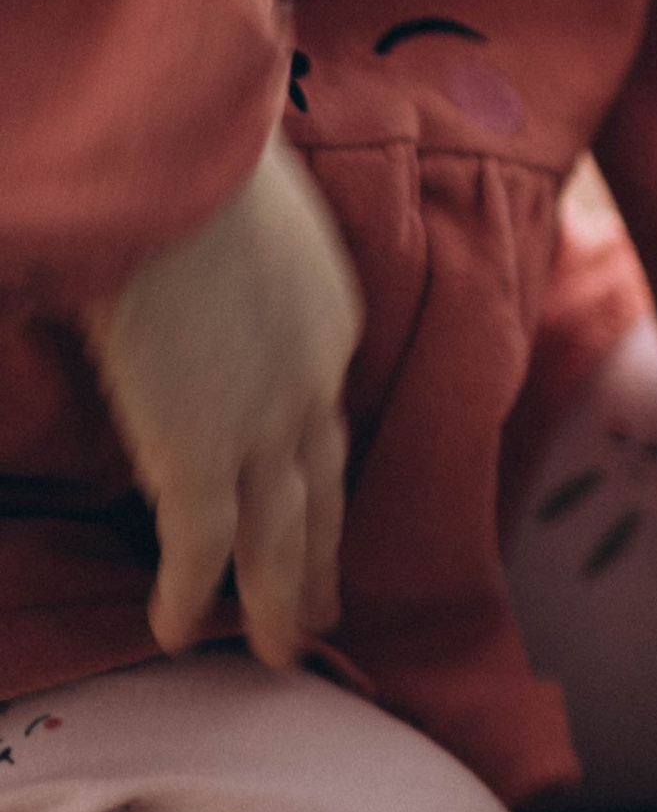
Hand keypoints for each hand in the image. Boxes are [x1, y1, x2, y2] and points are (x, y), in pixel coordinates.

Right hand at [83, 129, 362, 666]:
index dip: (320, 470)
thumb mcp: (243, 214)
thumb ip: (238, 265)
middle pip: (324, 492)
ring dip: (276, 603)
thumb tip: (199, 273)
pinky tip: (171, 632)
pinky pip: (199, 547)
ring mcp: (260, 425)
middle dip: (322, 559)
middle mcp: (313, 383)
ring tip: (274, 653)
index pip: (328, 417)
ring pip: (280, 540)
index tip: (315, 505)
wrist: (184, 158)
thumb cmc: (199, 157)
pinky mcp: (199, 451)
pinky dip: (187, 594)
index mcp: (330, 320)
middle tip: (323, 614)